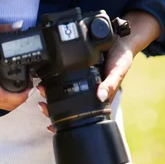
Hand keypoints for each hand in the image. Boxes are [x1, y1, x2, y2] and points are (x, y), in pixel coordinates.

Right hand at [0, 24, 30, 110]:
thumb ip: (2, 29)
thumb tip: (19, 26)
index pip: (2, 95)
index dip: (19, 96)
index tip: (30, 87)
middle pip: (6, 104)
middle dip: (22, 97)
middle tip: (31, 84)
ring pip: (3, 107)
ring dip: (16, 100)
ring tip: (25, 87)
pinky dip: (8, 101)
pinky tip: (15, 91)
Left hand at [37, 10, 161, 130]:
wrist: (121, 38)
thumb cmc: (122, 57)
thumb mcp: (118, 70)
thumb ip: (110, 83)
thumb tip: (100, 97)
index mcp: (100, 95)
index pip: (83, 113)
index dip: (68, 120)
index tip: (51, 125)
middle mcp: (91, 88)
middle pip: (70, 102)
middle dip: (55, 106)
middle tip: (42, 104)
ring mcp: (84, 77)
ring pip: (66, 89)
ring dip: (52, 91)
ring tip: (42, 88)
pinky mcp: (80, 65)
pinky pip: (66, 74)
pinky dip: (55, 77)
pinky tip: (47, 76)